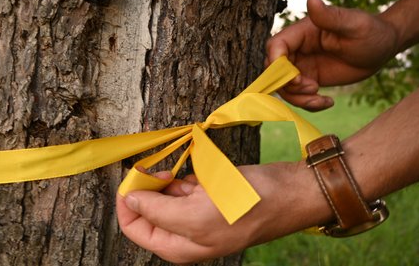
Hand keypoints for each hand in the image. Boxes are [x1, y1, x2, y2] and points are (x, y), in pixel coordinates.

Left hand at [116, 163, 332, 263]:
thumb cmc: (246, 208)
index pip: (134, 228)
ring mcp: (197, 215)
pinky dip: (186, 178)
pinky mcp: (209, 198)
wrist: (288, 193)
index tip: (134, 176)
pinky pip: (185, 186)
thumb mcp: (196, 215)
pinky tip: (202, 178)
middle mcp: (184, 235)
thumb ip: (157, 211)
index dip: (129, 202)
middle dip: (150, 188)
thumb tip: (130, 201)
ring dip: (169, 181)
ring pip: (165, 195)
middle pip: (147, 210)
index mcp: (178, 247)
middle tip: (160, 170)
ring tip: (188, 179)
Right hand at [266, 0, 399, 110]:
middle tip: (313, 88)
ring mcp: (303, 65)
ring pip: (284, 87)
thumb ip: (330, 16)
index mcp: (302, 32)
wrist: (383, 48)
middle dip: (287, 85)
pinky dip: (309, 104)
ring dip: (298, 98)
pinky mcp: (311, 79)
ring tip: (321, 98)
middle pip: (274, 70)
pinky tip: (328, 102)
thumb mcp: (354, 24)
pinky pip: (299, 96)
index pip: (275, 46)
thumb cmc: (371, 31)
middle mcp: (298, 49)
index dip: (277, 65)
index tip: (296, 78)